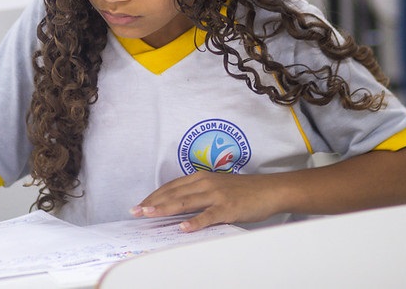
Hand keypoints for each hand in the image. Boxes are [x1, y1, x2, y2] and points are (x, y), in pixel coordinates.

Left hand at [130, 172, 276, 231]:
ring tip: (149, 214)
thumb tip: (179, 209)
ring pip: (185, 202)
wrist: (270, 190)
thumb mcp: (217, 188)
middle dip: (153, 202)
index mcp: (201, 178)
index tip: (140, 204)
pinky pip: (208, 215)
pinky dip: (194, 222)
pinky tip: (183, 228)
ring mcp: (216, 195)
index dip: (154, 195)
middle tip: (136, 211)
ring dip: (165, 209)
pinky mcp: (228, 208)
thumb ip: (199, 195)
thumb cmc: (244, 191)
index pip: (172, 186)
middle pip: (173, 193)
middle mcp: (206, 183)